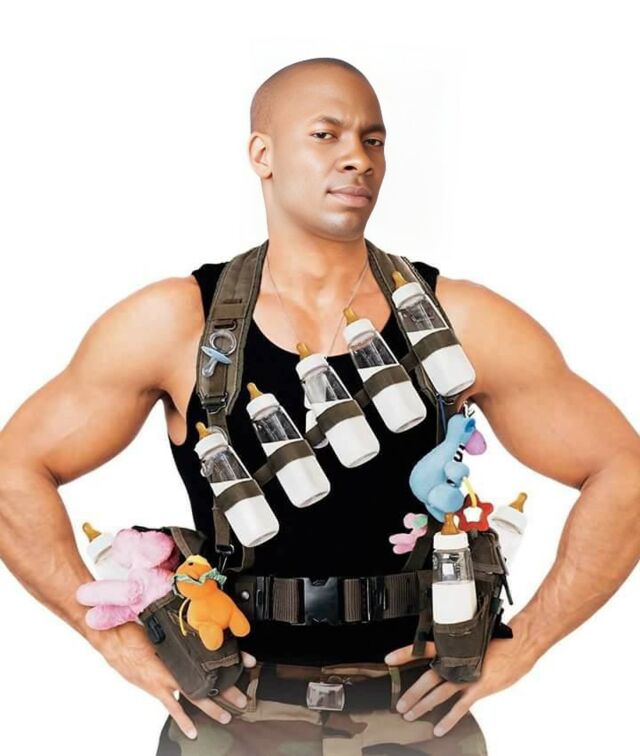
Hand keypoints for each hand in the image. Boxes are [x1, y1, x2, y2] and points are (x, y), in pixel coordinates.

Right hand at [97, 620, 256, 739]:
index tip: (245, 662)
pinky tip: (193, 733)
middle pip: (205, 681)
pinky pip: (172, 707)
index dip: (228, 660)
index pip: (209, 659)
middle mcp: (173, 669)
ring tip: (227, 715)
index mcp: (178, 652)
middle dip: (226, 690)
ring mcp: (164, 682)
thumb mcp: (164, 626)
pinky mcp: (155, 688)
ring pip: (192, 696)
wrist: (112, 639)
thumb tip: (203, 628)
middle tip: (242, 698)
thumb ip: (182, 632)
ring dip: (211, 706)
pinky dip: (183, 720)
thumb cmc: (137, 628)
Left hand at [384, 618, 536, 737]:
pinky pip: (461, 707)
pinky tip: (439, 729)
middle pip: (428, 677)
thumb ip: (456, 648)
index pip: (424, 648)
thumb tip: (443, 653)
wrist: (519, 645)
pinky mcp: (480, 688)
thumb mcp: (472, 639)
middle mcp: (457, 661)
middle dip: (412, 692)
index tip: (389, 659)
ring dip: (423, 705)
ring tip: (410, 715)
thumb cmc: (497, 641)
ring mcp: (468, 675)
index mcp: (453, 647)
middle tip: (399, 704)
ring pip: (440, 693)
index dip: (405, 653)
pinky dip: (449, 719)